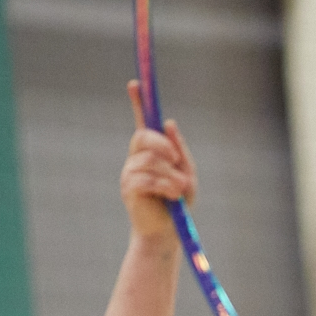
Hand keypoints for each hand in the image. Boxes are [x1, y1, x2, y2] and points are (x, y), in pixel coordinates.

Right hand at [121, 82, 195, 241]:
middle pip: (143, 138)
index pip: (142, 123)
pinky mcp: (129, 189)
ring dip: (169, 174)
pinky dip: (164, 186)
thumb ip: (179, 150)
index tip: (135, 83)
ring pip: (148, 161)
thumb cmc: (178, 202)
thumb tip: (169, 123)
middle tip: (176, 159)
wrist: (169, 232)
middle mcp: (136, 159)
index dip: (138, 103)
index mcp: (151, 152)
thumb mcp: (187, 173)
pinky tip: (172, 196)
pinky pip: (145, 179)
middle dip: (162, 145)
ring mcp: (130, 173)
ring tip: (180, 189)